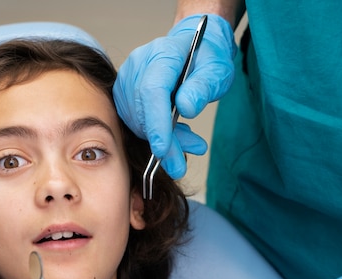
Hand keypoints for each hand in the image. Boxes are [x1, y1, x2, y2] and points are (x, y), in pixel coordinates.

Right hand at [113, 14, 235, 177]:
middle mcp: (138, 64)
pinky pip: (134, 122)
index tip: (163, 150)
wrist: (195, 50)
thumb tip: (186, 107)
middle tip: (180, 165)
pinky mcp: (124, 94)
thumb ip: (203, 87)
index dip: (156, 122)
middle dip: (161, 142)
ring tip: (190, 143)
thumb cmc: (207, 59)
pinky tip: (175, 136)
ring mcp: (127, 79)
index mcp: (163, 53)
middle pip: (143, 110)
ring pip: (136, 121)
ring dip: (161, 140)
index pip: (153, 91)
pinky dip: (155, 135)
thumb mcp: (218, 71)